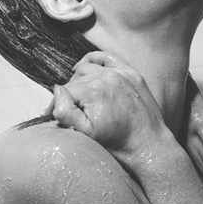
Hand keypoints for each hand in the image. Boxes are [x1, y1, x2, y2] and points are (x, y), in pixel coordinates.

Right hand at [49, 51, 171, 165]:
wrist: (148, 146)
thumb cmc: (117, 143)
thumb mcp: (86, 133)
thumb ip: (66, 112)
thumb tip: (56, 91)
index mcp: (93, 90)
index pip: (64, 91)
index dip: (57, 105)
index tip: (54, 116)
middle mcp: (106, 77)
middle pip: (75, 81)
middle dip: (70, 96)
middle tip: (70, 113)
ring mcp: (121, 73)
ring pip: (88, 68)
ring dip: (79, 80)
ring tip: (78, 97)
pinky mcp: (131, 74)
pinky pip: (107, 57)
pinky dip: (94, 59)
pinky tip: (84, 66)